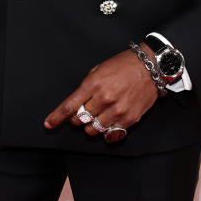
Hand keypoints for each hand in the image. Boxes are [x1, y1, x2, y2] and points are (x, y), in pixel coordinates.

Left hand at [43, 45, 159, 143]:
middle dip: (77, 118)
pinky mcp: (129, 119)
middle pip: (79, 120)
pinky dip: (106, 131)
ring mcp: (117, 110)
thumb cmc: (123, 66)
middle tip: (84, 112)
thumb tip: (76, 104)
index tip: (48, 123)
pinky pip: (111, 134)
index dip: (56, 117)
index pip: (69, 106)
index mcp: (93, 84)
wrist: (151, 66)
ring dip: (90, 126)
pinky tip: (107, 123)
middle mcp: (104, 99)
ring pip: (93, 130)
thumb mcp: (99, 69)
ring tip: (97, 117)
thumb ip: (86, 87)